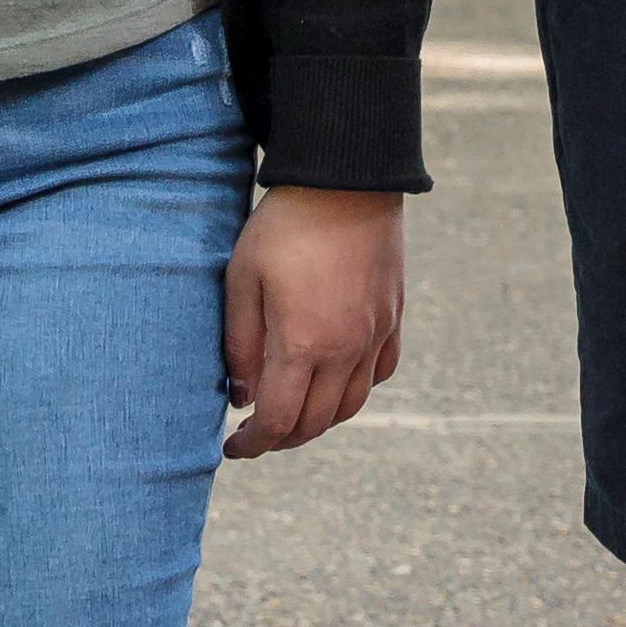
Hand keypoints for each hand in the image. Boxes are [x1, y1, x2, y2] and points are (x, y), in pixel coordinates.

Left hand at [220, 185, 403, 458]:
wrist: (347, 179)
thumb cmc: (285, 226)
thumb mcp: (242, 279)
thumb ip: (240, 345)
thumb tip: (243, 397)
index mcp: (304, 345)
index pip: (279, 421)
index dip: (253, 444)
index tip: (233, 447)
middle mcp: (346, 350)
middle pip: (317, 422)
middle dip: (282, 438)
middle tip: (255, 433)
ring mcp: (375, 335)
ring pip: (351, 406)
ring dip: (318, 421)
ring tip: (291, 412)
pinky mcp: (392, 317)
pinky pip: (378, 373)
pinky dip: (353, 391)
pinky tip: (334, 380)